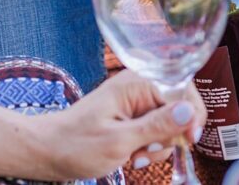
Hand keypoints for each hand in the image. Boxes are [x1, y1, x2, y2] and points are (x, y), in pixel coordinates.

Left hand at [37, 70, 206, 179]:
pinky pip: (157, 130)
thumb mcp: (119, 141)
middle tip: (146, 151)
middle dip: (169, 136)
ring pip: (170, 124)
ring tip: (134, 155)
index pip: (184, 93)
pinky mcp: (134, 114)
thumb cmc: (76, 145)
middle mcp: (141, 85)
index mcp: (138, 82)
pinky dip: (150, 147)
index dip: (190, 118)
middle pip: (180, 109)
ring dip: (158, 146)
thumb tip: (189, 112)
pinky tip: (133, 155)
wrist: (48, 152)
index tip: (187, 142)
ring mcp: (137, 100)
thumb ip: (156, 126)